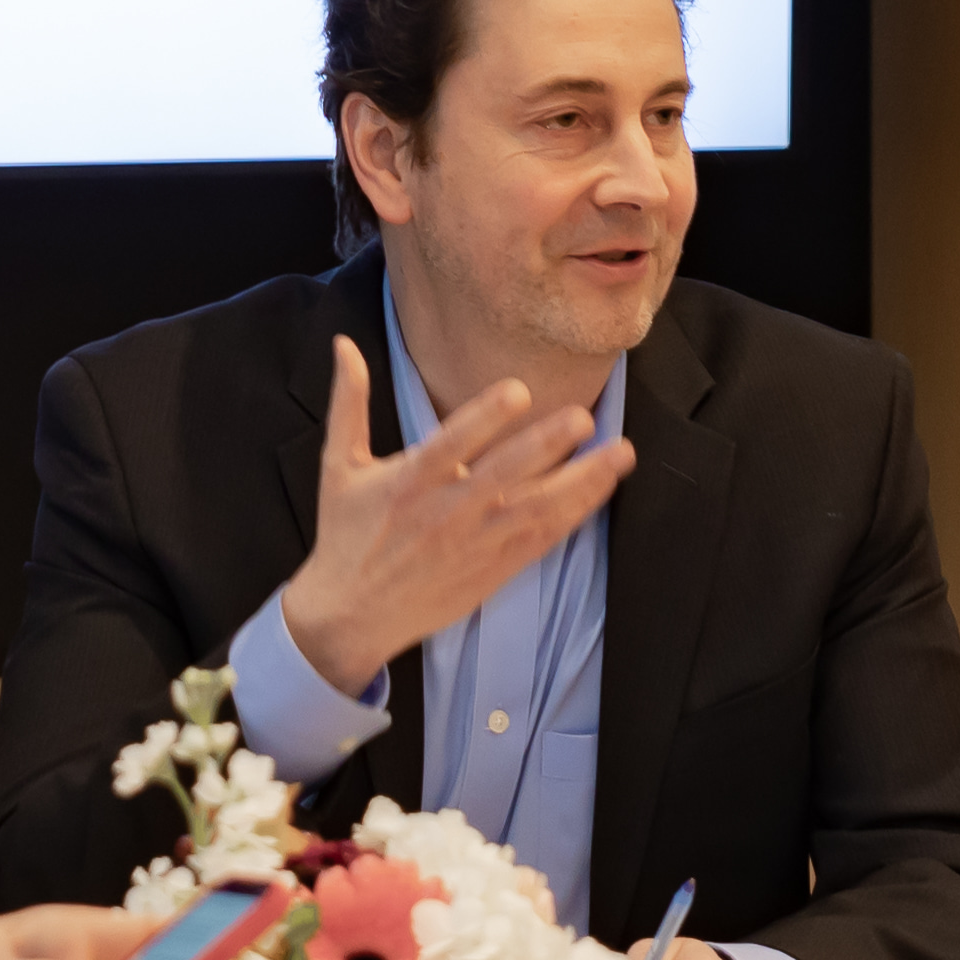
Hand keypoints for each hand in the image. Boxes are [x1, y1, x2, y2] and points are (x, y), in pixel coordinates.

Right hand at [276, 340, 636, 689]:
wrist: (351, 614)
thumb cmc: (345, 534)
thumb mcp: (339, 465)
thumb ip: (349, 402)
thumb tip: (344, 344)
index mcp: (408, 482)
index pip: (451, 444)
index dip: (485, 418)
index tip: (519, 391)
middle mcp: (446, 512)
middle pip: (504, 475)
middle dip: (546, 446)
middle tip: (584, 417)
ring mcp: (475, 543)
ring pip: (536, 508)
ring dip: (581, 481)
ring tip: (620, 452)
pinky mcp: (494, 568)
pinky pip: (543, 538)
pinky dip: (575, 513)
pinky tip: (602, 488)